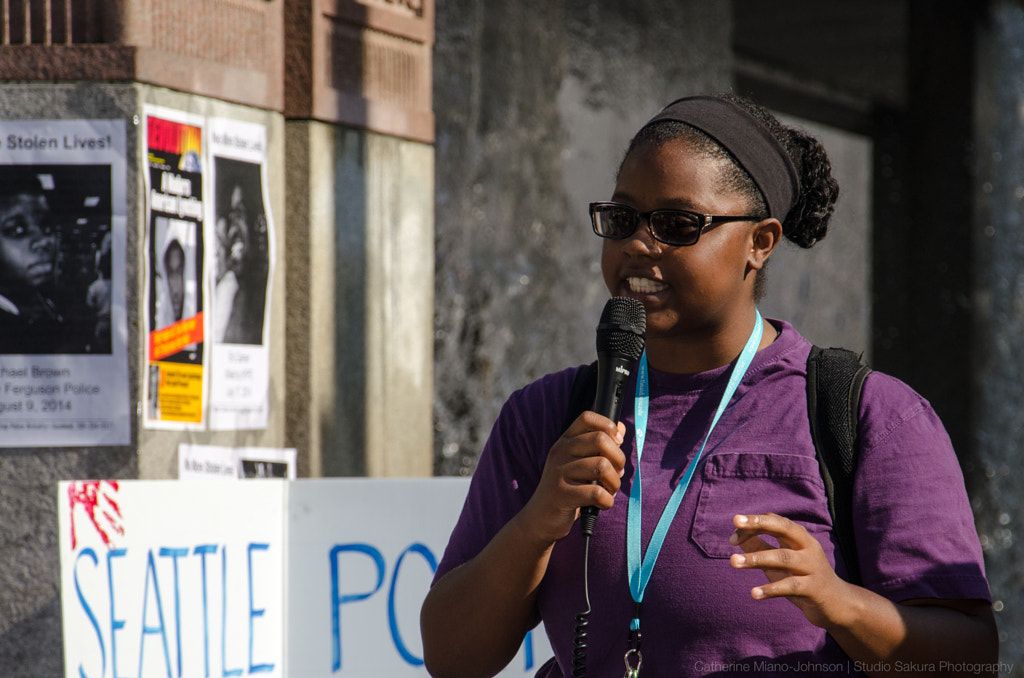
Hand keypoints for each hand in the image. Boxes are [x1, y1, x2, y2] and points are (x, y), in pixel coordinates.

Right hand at [516, 411, 625, 544]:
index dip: (608, 425)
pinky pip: (597, 493)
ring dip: (615, 482)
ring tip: (609, 490)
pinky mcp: (562, 494)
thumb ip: (600, 446)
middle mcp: (560, 451)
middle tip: (616, 473)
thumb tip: (620, 427)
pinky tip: (601, 504)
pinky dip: (607, 501)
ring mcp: (559, 472)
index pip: (587, 417)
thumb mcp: (580, 463)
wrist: (541, 518)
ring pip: (602, 466)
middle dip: (618, 458)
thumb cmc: (568, 488)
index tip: (617, 441)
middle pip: (600, 440)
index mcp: (565, 441)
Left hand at [728, 512, 854, 629]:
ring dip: (756, 558)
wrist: (838, 605)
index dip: (753, 525)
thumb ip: (761, 547)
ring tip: (732, 562)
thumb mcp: (781, 561)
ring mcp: (813, 567)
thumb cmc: (803, 579)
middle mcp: (808, 547)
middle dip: (759, 523)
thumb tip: (736, 536)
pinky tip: (754, 593)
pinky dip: (770, 589)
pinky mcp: (814, 588)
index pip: (775, 522)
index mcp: (800, 538)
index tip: (732, 538)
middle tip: (735, 522)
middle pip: (784, 528)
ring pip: (783, 557)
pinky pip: (790, 586)